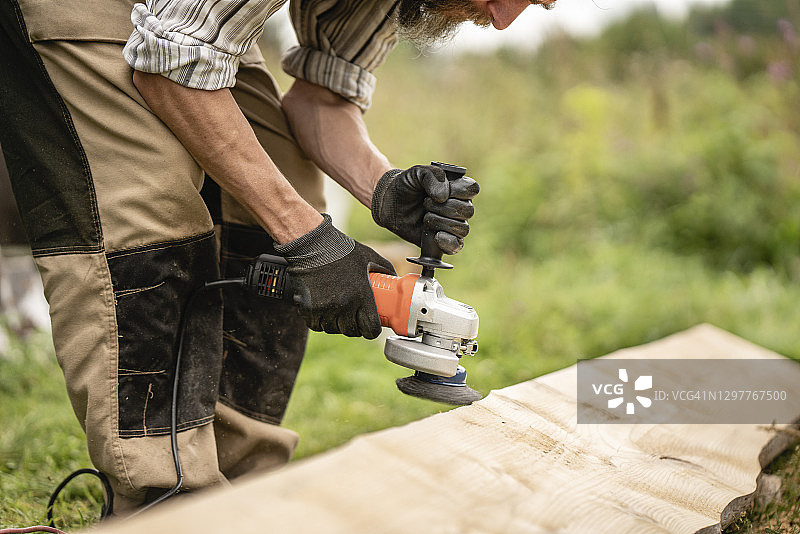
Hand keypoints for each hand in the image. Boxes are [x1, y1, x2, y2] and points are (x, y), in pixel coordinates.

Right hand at [275, 214, 394, 338]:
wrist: (311, 245)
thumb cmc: (342, 249)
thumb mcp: (370, 256)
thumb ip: (386, 269)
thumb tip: (397, 281)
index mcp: (362, 295)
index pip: (371, 328)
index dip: (372, 330)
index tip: (371, 326)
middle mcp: (344, 305)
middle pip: (352, 331)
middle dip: (355, 327)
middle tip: (354, 318)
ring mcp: (325, 308)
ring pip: (333, 329)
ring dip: (337, 325)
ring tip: (339, 313)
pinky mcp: (309, 309)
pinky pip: (316, 325)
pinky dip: (320, 322)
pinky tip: (324, 311)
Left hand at [371, 165, 478, 253]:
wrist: (388, 202)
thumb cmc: (406, 185)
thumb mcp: (417, 172)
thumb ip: (432, 176)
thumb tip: (444, 197)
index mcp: (456, 188)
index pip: (472, 189)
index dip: (460, 191)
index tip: (441, 192)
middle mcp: (458, 206)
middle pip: (467, 211)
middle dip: (445, 208)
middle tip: (426, 203)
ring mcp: (451, 224)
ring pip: (463, 229)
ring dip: (442, 222)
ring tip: (426, 217)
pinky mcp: (442, 240)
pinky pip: (456, 246)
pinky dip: (448, 242)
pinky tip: (436, 236)